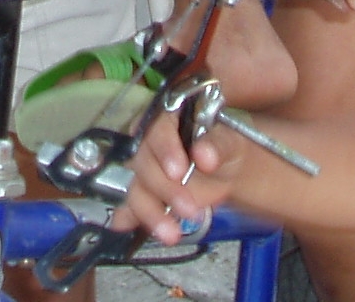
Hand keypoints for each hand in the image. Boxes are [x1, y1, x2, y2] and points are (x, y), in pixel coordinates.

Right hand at [116, 112, 241, 244]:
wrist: (228, 169)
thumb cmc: (224, 146)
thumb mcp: (229, 141)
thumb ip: (217, 145)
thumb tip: (205, 156)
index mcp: (169, 120)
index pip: (158, 129)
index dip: (165, 150)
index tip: (178, 172)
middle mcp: (151, 144)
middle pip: (144, 163)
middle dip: (165, 190)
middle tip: (189, 208)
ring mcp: (147, 172)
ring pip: (137, 190)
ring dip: (151, 213)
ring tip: (171, 233)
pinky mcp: (146, 196)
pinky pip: (131, 208)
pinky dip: (130, 218)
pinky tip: (125, 227)